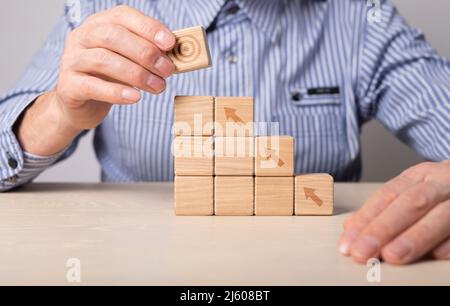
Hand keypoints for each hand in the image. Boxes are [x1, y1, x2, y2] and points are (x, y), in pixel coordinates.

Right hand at [17, 5, 175, 154]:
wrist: (79, 105)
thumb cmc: (109, 78)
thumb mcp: (128, 61)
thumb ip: (147, 55)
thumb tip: (175, 56)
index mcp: (99, 24)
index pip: (123, 16)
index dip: (148, 27)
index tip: (170, 43)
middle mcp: (82, 37)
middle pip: (113, 36)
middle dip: (145, 52)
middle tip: (167, 70)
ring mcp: (72, 60)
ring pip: (103, 59)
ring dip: (136, 73)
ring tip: (158, 87)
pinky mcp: (68, 85)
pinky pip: (92, 86)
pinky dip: (116, 92)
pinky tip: (135, 97)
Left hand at [338, 161, 449, 264]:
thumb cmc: (442, 193)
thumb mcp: (413, 191)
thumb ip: (385, 210)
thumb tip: (351, 229)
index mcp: (420, 175)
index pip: (387, 196)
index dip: (366, 220)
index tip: (348, 243)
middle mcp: (442, 182)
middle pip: (410, 203)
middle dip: (384, 229)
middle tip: (362, 252)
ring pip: (441, 215)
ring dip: (415, 237)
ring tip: (392, 256)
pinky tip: (437, 255)